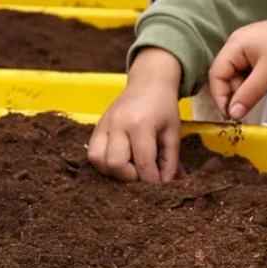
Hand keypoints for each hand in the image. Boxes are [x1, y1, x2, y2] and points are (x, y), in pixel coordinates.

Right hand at [87, 48, 182, 182]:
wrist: (148, 82)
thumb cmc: (163, 107)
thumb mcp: (173, 132)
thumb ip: (170, 161)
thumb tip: (165, 185)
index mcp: (140, 124)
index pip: (143, 163)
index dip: (152, 181)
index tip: (159, 185)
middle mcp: (118, 124)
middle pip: (115, 164)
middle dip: (130, 177)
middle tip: (143, 173)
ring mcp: (104, 125)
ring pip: (98, 160)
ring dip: (113, 171)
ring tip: (129, 167)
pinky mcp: (96, 127)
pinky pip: (92, 153)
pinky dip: (104, 163)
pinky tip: (120, 160)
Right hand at [208, 11, 266, 120]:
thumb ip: (248, 95)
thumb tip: (233, 114)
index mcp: (236, 43)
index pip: (216, 73)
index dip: (220, 95)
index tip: (229, 115)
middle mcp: (240, 44)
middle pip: (226, 75)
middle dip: (235, 93)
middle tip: (246, 109)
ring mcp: (252, 49)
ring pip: (240, 76)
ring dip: (246, 90)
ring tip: (259, 97)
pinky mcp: (264, 55)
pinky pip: (252, 73)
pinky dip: (256, 84)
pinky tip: (266, 88)